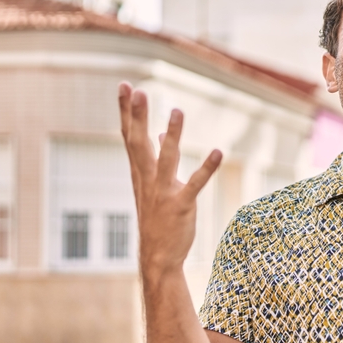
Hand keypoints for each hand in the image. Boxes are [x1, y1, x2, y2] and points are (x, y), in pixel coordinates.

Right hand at [118, 82, 221, 276]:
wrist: (157, 256)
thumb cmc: (157, 218)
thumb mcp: (153, 185)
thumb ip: (157, 157)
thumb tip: (162, 132)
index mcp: (140, 173)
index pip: (130, 136)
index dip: (126, 111)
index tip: (124, 85)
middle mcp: (147, 180)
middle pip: (139, 142)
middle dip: (138, 116)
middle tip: (137, 89)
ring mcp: (163, 192)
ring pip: (166, 158)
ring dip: (173, 135)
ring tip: (178, 110)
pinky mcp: (181, 205)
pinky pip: (195, 184)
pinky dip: (206, 168)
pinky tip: (217, 151)